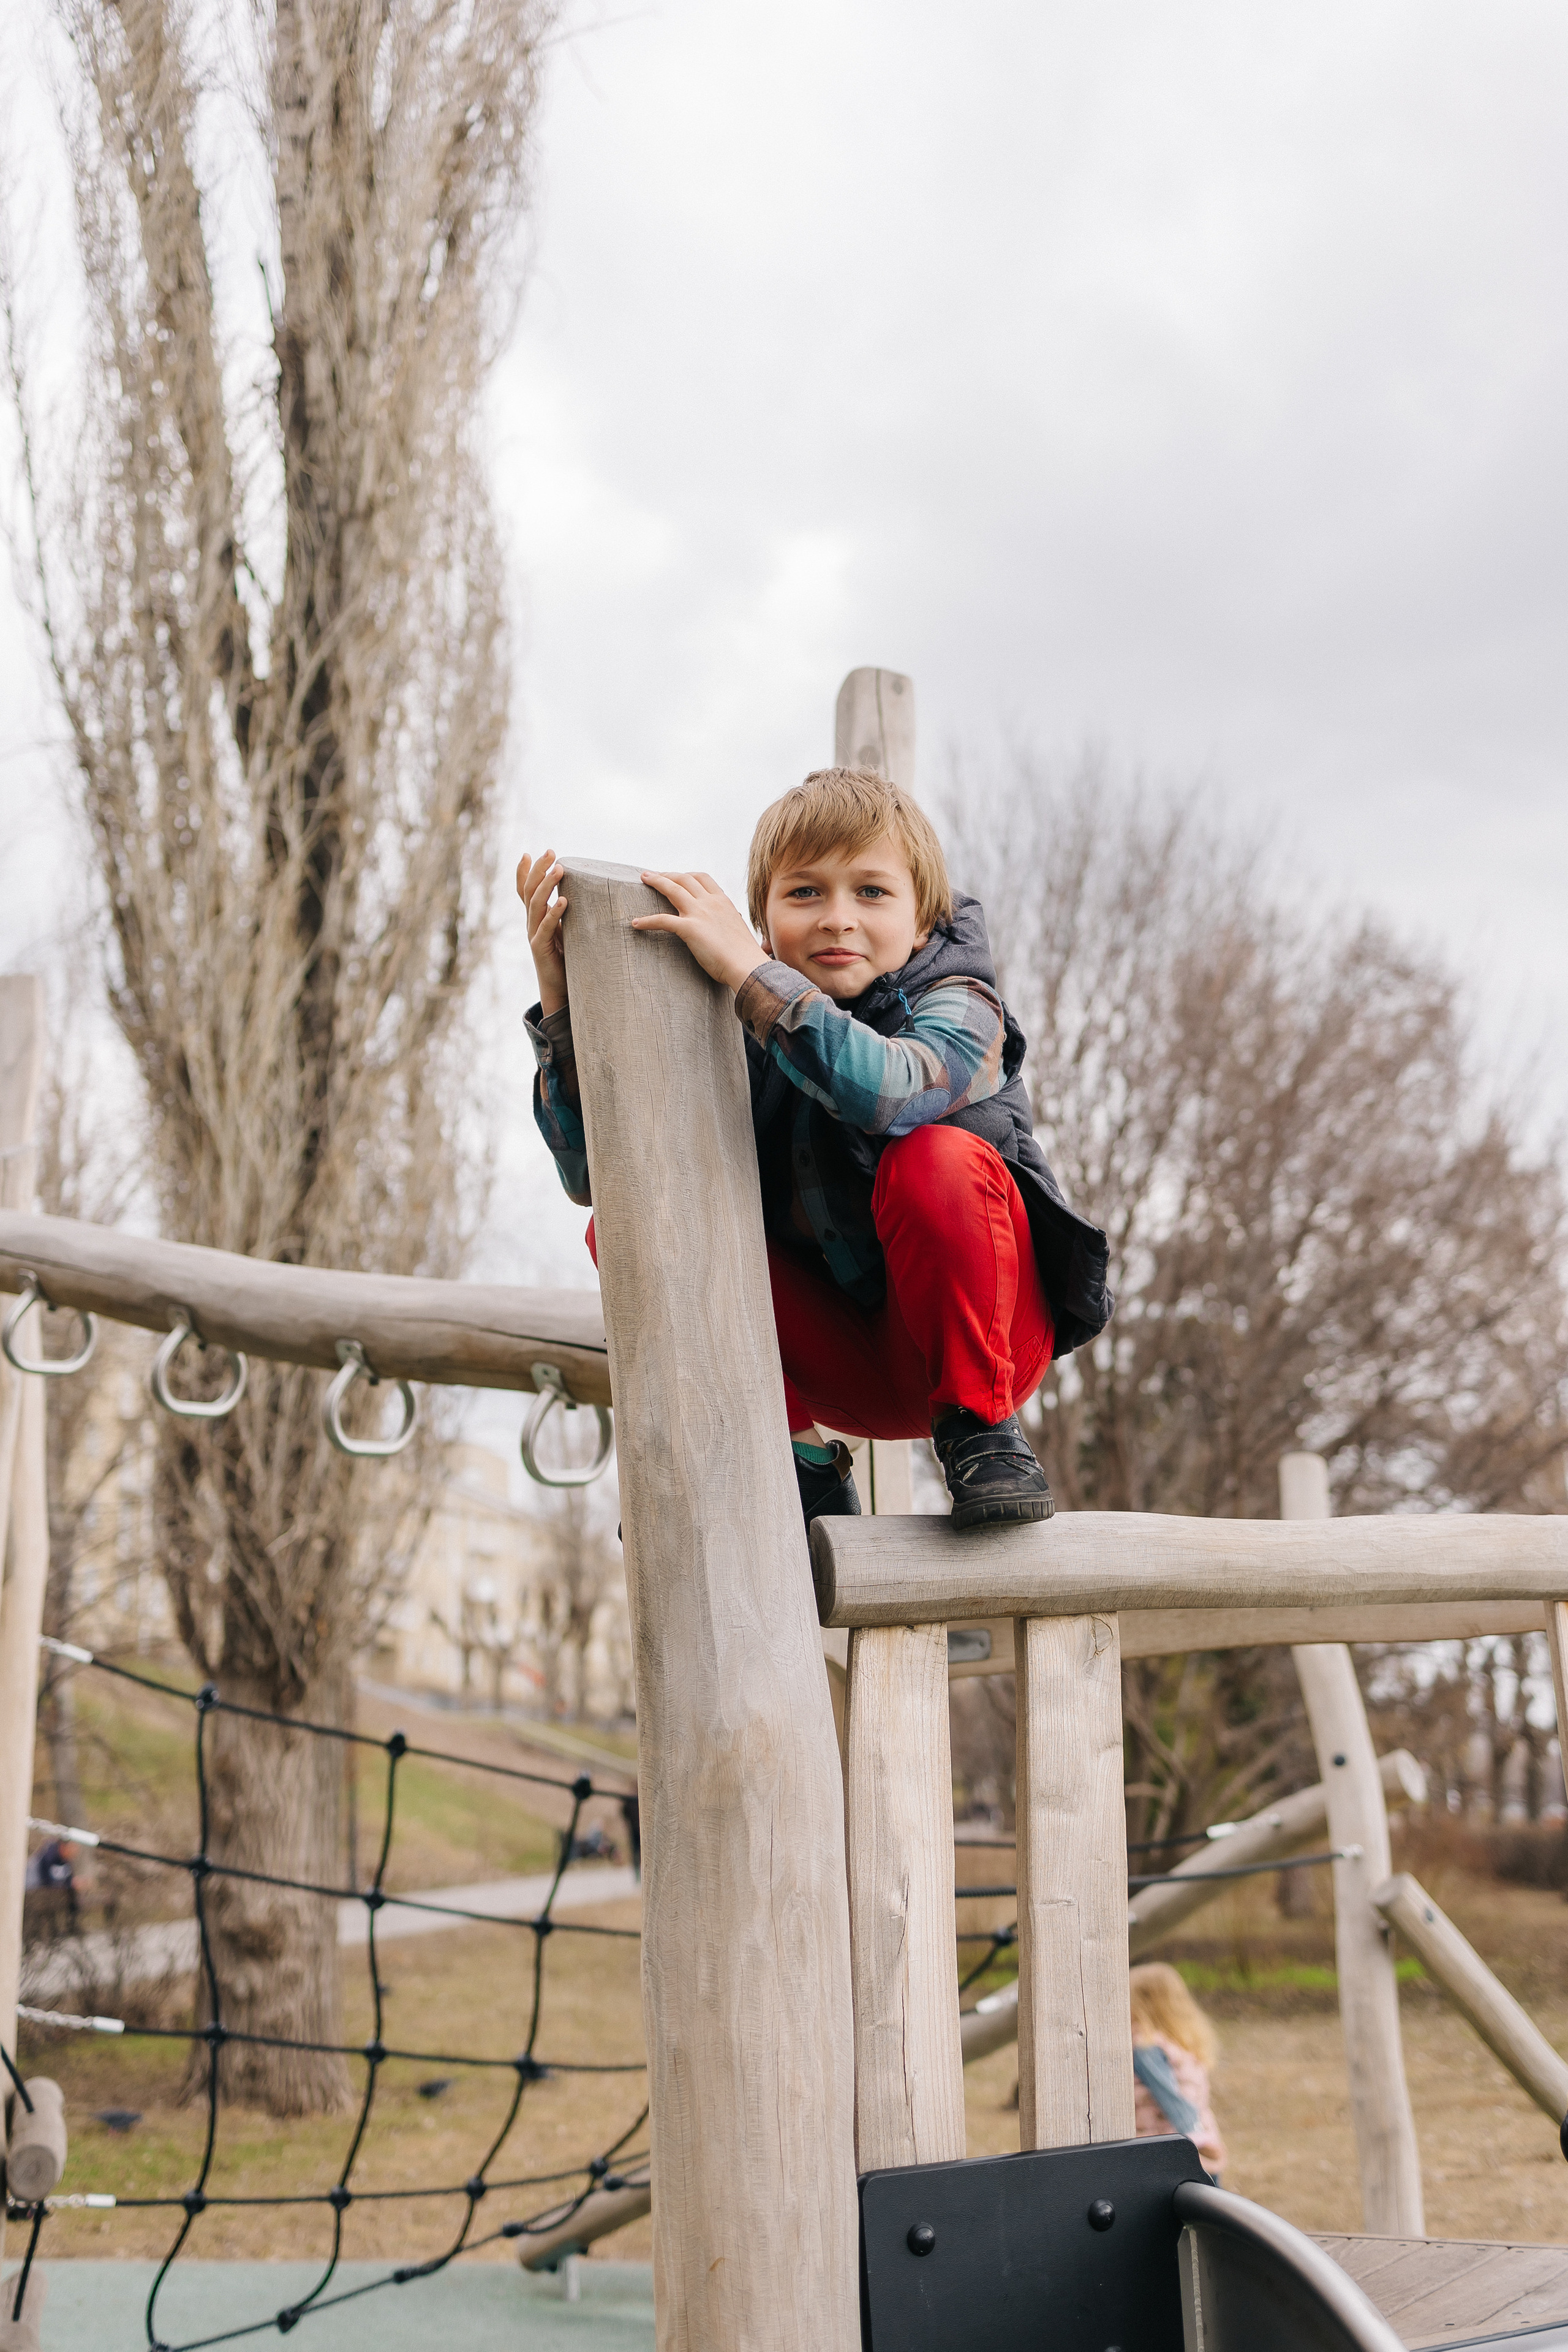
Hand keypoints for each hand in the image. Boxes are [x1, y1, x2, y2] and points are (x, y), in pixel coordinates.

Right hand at [517, 848, 568, 1017]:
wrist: (560, 987)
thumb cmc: (567, 956)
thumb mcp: (566, 929)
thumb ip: (566, 913)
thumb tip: (578, 894)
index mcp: (536, 916)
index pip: (525, 890)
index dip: (524, 872)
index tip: (529, 853)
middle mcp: (531, 922)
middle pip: (529, 891)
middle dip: (539, 870)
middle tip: (550, 852)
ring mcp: (534, 934)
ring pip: (535, 904)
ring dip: (547, 885)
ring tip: (559, 869)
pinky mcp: (541, 948)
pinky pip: (545, 927)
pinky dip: (554, 913)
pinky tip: (564, 900)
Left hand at [633, 871, 765, 992]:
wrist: (747, 965)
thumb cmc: (744, 954)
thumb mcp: (737, 929)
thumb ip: (729, 921)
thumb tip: (731, 921)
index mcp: (723, 901)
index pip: (702, 878)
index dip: (686, 875)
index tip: (676, 876)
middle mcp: (710, 902)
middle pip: (684, 878)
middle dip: (667, 874)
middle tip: (652, 875)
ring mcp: (699, 913)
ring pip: (672, 889)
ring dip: (656, 881)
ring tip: (644, 879)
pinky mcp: (689, 928)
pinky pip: (662, 920)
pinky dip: (646, 920)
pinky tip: (635, 923)